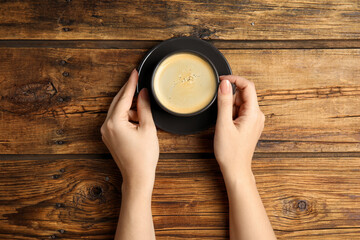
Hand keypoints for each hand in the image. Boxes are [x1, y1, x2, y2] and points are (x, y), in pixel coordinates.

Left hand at [101, 69, 158, 190]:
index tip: (135, 72)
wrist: (137, 176)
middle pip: (118, 102)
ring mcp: (106, 132)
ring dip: (131, 108)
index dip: (131, 83)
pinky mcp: (110, 137)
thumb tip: (143, 93)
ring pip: (118, 111)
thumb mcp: (148, 128)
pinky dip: (127, 116)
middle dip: (130, 93)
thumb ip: (144, 107)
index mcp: (115, 122)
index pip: (123, 97)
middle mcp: (106, 126)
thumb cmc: (143, 156)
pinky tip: (138, 119)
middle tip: (140, 83)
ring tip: (145, 115)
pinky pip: (117, 120)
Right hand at [214, 75, 264, 182]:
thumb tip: (225, 84)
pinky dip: (231, 114)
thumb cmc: (230, 152)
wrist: (236, 169)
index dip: (234, 79)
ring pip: (240, 103)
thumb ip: (224, 102)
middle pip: (243, 95)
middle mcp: (257, 115)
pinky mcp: (250, 125)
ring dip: (230, 108)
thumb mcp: (223, 125)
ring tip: (225, 125)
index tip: (221, 80)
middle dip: (229, 99)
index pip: (248, 86)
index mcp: (254, 113)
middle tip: (222, 115)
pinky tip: (228, 126)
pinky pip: (240, 112)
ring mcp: (255, 120)